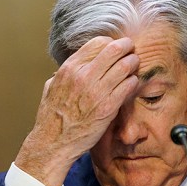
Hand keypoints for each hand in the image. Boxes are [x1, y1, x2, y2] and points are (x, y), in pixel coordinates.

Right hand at [15, 36, 139, 185]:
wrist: (54, 142)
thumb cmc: (52, 116)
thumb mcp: (52, 86)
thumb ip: (65, 72)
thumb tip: (75, 64)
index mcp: (69, 68)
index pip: (98, 42)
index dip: (111, 44)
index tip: (115, 50)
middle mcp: (83, 76)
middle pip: (115, 49)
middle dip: (127, 48)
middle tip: (131, 52)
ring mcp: (96, 91)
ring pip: (125, 66)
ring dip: (133, 64)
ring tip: (134, 67)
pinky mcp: (108, 107)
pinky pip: (129, 86)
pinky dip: (133, 82)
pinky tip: (132, 84)